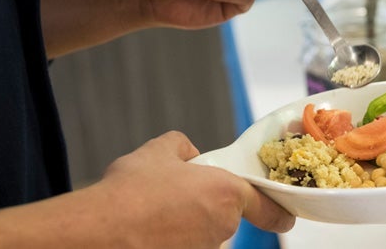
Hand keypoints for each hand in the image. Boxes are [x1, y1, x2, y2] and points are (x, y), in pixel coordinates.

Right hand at [96, 131, 294, 247]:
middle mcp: (221, 225)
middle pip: (226, 215)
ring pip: (204, 233)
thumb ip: (182, 146)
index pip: (266, 206)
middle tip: (175, 195)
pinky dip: (174, 238)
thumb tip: (188, 152)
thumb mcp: (157, 151)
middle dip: (206, 205)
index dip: (276, 211)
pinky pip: (187, 244)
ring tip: (155, 212)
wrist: (101, 229)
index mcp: (225, 192)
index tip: (284, 217)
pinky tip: (150, 230)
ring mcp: (205, 248)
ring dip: (188, 223)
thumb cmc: (130, 192)